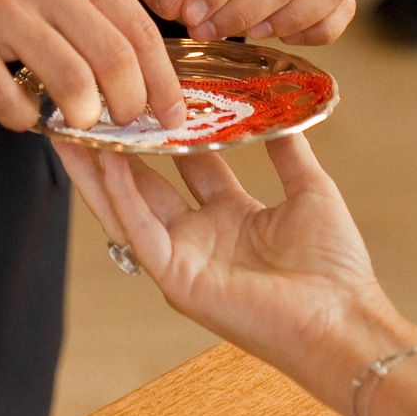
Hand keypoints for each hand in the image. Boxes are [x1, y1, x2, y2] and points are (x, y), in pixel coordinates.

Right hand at [0, 0, 184, 133]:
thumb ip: (97, 11)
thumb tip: (147, 74)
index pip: (139, 30)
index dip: (163, 82)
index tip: (172, 115)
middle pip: (114, 60)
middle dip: (130, 107)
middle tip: (126, 126)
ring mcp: (0, 8)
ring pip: (70, 82)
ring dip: (82, 118)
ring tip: (78, 122)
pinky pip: (7, 99)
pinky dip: (23, 119)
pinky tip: (24, 113)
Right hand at [58, 135, 416, 410]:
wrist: (343, 321)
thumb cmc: (335, 271)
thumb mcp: (311, 192)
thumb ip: (289, 151)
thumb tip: (282, 109)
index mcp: (230, 219)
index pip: (186, 166)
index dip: (167, 131)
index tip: (151, 94)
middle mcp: (199, 238)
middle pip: (144, 185)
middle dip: (116, 149)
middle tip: (92, 109)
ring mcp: (184, 260)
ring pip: (127, 209)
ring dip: (97, 170)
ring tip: (73, 131)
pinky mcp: (177, 279)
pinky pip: (140, 231)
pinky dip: (121, 196)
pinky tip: (108, 161)